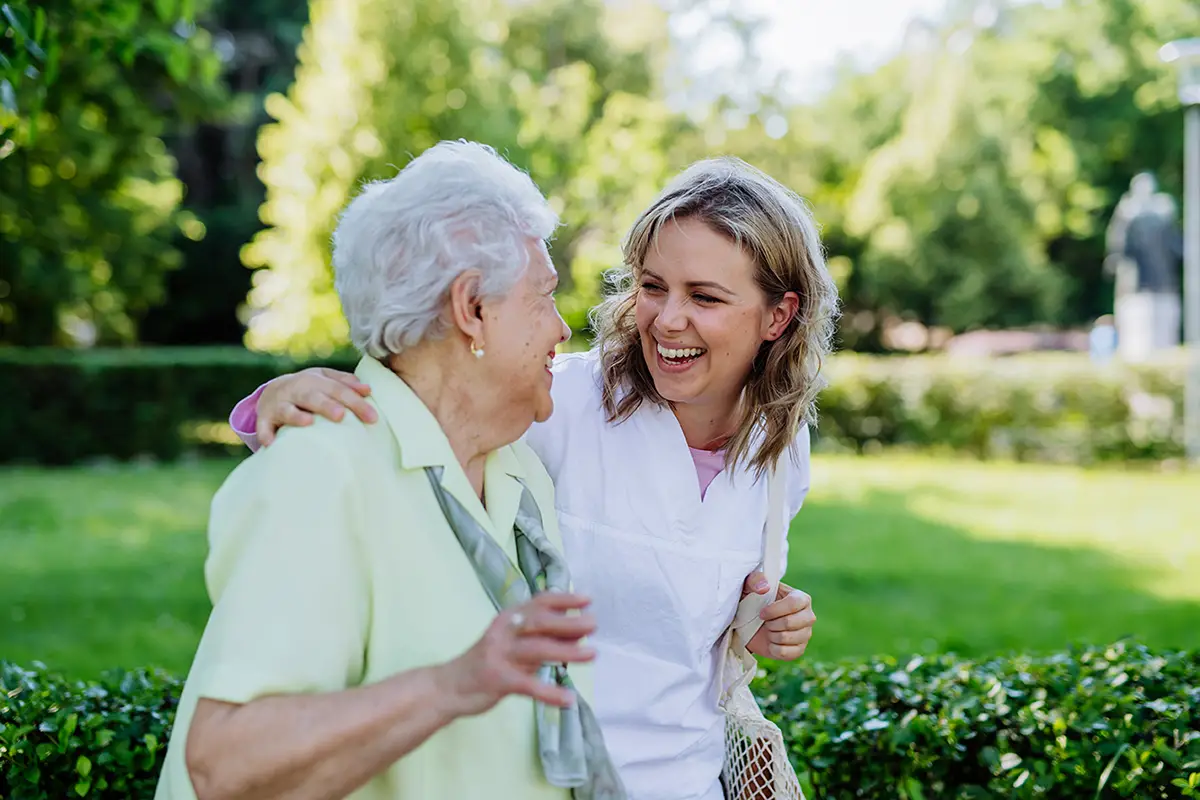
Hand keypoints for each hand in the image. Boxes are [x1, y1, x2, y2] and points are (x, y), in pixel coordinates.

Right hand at [257, 368, 377, 445]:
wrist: (272, 392)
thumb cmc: (310, 389)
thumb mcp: (326, 380)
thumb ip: (346, 383)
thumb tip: (368, 390)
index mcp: (315, 380)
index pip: (338, 390)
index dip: (355, 402)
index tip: (373, 418)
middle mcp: (296, 390)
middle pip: (313, 397)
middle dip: (326, 405)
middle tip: (341, 416)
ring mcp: (279, 404)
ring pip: (287, 409)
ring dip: (296, 416)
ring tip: (308, 423)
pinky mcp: (265, 418)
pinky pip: (263, 427)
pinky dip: (266, 434)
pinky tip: (270, 443)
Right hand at [438, 592, 596, 717]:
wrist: (448, 687)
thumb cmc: (488, 663)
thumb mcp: (514, 644)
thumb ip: (541, 638)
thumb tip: (577, 632)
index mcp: (509, 618)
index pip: (538, 602)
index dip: (564, 600)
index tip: (587, 599)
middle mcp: (504, 631)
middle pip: (539, 622)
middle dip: (569, 622)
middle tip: (594, 624)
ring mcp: (499, 654)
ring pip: (536, 649)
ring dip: (567, 651)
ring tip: (592, 654)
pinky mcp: (497, 679)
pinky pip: (528, 685)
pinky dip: (549, 692)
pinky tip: (568, 699)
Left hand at [742, 572, 814, 660]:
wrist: (751, 623)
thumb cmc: (753, 600)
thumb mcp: (749, 586)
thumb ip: (755, 580)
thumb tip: (764, 588)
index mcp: (801, 598)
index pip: (794, 603)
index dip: (775, 610)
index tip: (761, 613)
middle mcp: (808, 616)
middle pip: (790, 623)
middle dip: (771, 623)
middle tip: (765, 622)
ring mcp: (806, 634)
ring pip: (786, 639)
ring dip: (771, 636)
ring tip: (768, 630)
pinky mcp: (799, 650)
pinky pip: (786, 653)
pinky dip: (773, 649)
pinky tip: (771, 642)